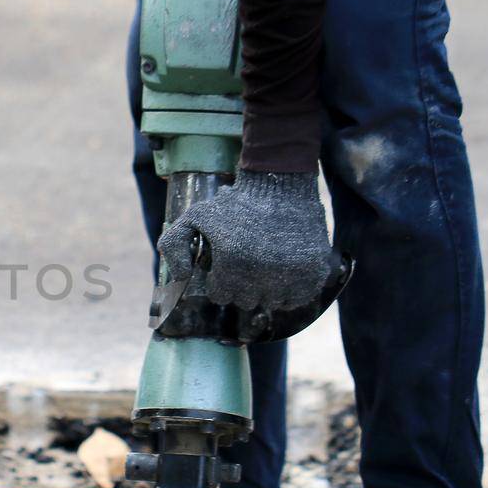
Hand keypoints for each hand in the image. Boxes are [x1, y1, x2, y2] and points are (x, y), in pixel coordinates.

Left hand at [158, 170, 332, 310]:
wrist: (280, 184)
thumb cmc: (235, 202)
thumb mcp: (194, 216)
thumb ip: (173, 245)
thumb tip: (180, 279)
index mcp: (233, 262)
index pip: (220, 296)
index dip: (220, 281)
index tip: (226, 265)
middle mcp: (263, 273)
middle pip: (245, 301)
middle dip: (241, 286)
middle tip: (246, 262)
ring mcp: (291, 274)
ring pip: (271, 303)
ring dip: (266, 290)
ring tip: (265, 265)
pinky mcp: (314, 271)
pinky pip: (297, 299)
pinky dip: (291, 291)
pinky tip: (284, 272)